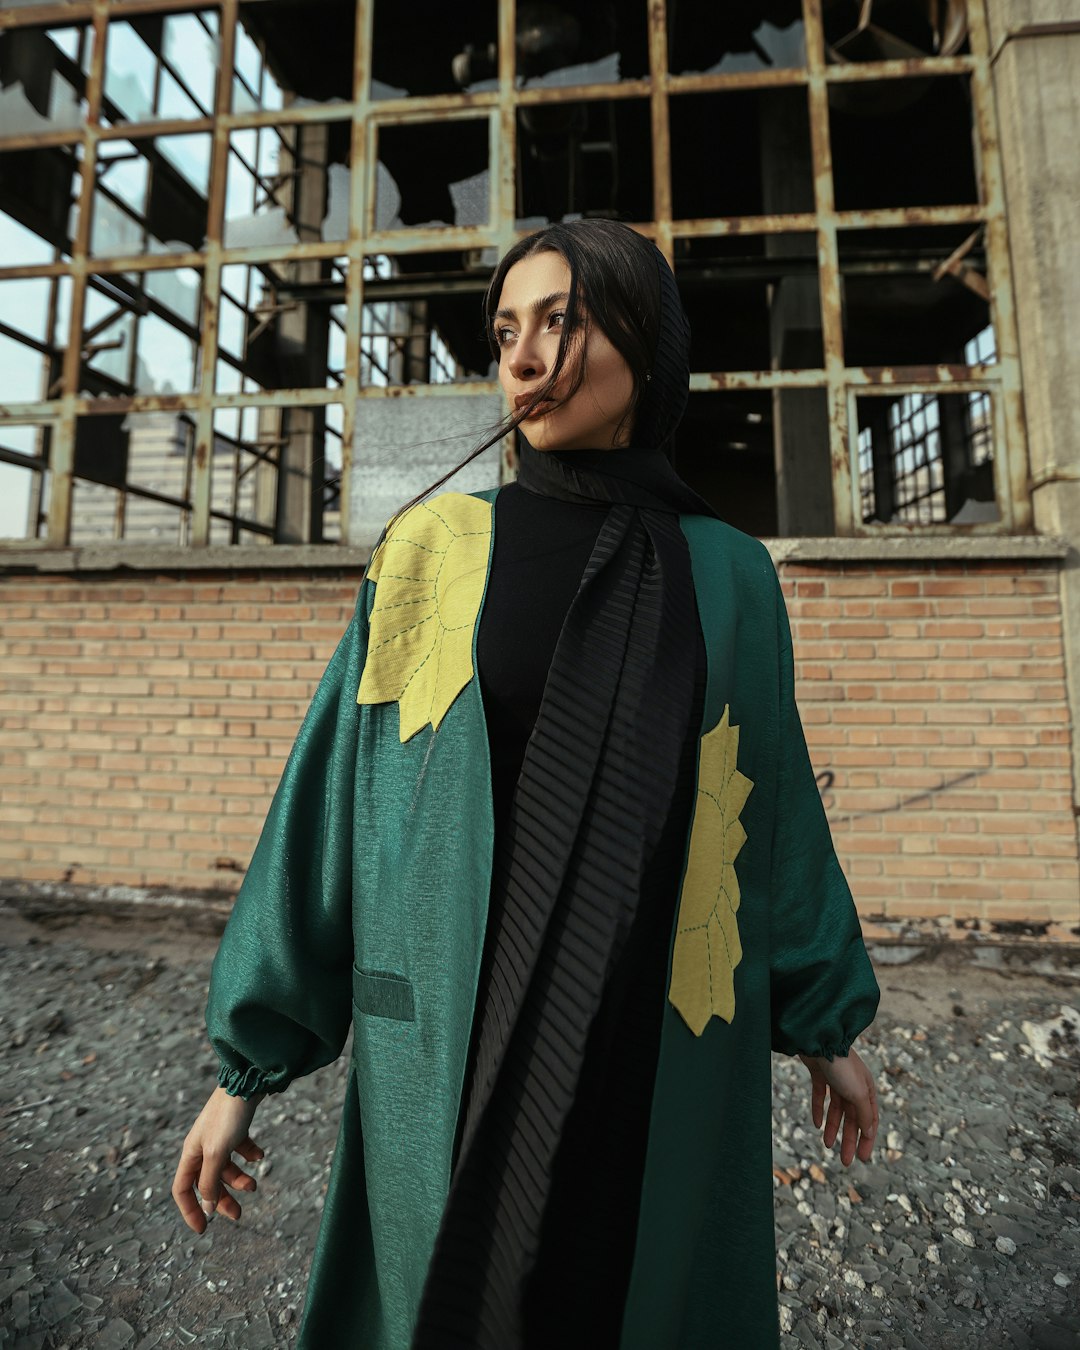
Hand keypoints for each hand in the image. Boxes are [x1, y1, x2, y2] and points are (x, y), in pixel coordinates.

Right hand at [172, 1085, 264, 1232]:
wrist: (247, 1081)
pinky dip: (249, 1155)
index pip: (183, 1190)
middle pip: (207, 1182)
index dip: (190, 1210)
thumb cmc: (228, 1116)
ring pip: (226, 1168)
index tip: (203, 1230)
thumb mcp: (217, 1153)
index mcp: (191, 1153)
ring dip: (239, 1180)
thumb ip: (210, 1181)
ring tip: (255, 1185)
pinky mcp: (235, 1127)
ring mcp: (219, 1137)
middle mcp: (202, 1146)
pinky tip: (260, 1156)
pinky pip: (240, 1149)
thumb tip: (208, 1207)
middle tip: (239, 1215)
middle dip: (222, 1199)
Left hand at [797, 1047, 877, 1165]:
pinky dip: (819, 1110)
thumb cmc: (842, 1066)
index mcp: (867, 1089)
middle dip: (848, 1139)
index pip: (869, 1120)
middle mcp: (853, 1085)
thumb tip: (870, 1133)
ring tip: (826, 1145)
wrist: (819, 1040)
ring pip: (836, 1109)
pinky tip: (815, 1124)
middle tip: (844, 1161)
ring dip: (832, 1128)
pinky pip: (821, 1096)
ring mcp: (836, 1079)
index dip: (866, 1140)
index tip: (862, 1158)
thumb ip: (864, 1114)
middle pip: (852, 1118)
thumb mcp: (858, 1093)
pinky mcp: (820, 1074)